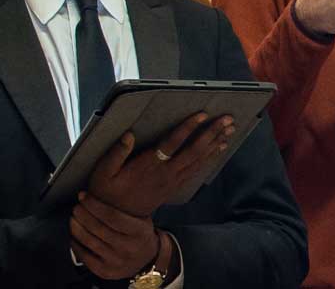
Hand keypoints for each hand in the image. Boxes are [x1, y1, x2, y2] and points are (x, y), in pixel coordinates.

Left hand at [71, 192, 162, 278]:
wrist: (147, 260)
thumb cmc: (140, 235)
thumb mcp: (141, 219)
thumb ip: (125, 208)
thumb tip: (103, 187)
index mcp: (139, 232)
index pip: (112, 216)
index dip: (94, 205)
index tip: (84, 197)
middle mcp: (128, 248)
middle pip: (98, 228)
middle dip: (83, 214)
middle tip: (77, 206)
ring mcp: (116, 261)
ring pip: (89, 241)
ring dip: (76, 227)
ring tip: (73, 218)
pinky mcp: (105, 271)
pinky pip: (85, 255)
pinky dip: (76, 243)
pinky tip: (74, 234)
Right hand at [87, 113, 233, 214]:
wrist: (119, 219)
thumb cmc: (108, 192)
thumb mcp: (104, 172)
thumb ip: (116, 153)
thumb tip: (129, 135)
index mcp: (150, 166)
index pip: (172, 143)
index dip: (188, 128)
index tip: (202, 114)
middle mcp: (166, 172)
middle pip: (194, 150)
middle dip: (212, 133)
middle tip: (227, 118)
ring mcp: (173, 180)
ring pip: (200, 159)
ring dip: (216, 142)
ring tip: (230, 129)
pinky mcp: (176, 185)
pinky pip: (198, 169)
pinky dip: (211, 157)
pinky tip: (219, 148)